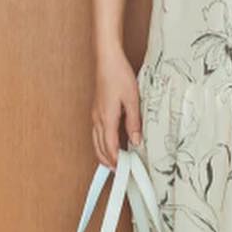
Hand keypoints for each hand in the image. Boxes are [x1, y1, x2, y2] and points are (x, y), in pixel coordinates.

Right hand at [92, 53, 141, 168]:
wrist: (107, 60)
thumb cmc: (118, 75)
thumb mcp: (133, 99)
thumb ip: (133, 122)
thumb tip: (135, 140)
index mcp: (106, 118)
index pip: (110, 146)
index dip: (116, 160)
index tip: (122, 170)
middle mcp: (98, 118)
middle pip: (99, 146)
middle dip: (107, 161)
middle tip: (117, 171)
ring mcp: (95, 114)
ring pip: (95, 140)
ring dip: (102, 153)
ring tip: (111, 163)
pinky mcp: (96, 109)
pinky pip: (96, 132)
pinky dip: (100, 143)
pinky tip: (107, 143)